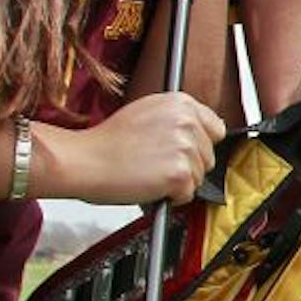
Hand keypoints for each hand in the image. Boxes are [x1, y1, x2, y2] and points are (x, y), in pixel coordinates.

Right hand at [42, 91, 224, 204]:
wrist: (85, 160)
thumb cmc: (107, 142)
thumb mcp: (146, 112)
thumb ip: (176, 119)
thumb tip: (197, 132)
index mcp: (181, 103)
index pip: (215, 129)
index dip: (199, 144)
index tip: (181, 151)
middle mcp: (187, 121)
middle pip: (209, 155)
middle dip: (188, 165)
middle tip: (156, 163)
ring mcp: (185, 147)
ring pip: (200, 176)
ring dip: (179, 181)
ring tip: (150, 172)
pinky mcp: (180, 173)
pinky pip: (188, 194)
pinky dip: (172, 197)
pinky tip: (150, 185)